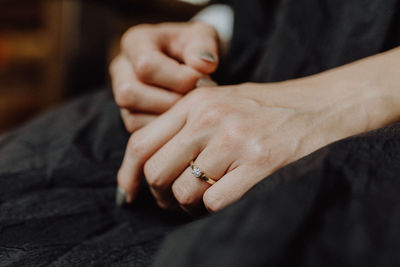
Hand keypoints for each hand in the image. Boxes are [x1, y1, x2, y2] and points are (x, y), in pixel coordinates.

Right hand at [110, 22, 219, 132]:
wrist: (192, 61)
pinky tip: (185, 119)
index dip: (179, 77)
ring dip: (168, 118)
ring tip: (192, 109)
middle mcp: (121, 68)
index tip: (205, 78)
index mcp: (136, 42)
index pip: (145, 65)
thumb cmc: (195, 47)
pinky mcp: (129, 116)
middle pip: (129, 93)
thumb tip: (204, 65)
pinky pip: (140, 132)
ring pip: (131, 116)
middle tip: (198, 98)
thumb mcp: (203, 36)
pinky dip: (165, 130)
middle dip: (171, 100)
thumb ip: (204, 45)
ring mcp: (122, 94)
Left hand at [117, 48, 399, 213]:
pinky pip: (215, 201)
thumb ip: (181, 126)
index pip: (140, 143)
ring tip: (198, 204)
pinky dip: (210, 211)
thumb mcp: (216, 102)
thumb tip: (145, 164)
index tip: (129, 194)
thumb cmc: (260, 108)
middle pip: (157, 172)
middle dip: (159, 196)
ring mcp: (234, 140)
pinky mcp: (259, 162)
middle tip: (172, 201)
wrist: (312, 106)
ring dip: (186, 208)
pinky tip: (218, 204)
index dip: (127, 174)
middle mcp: (210, 119)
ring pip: (184, 191)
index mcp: (194, 103)